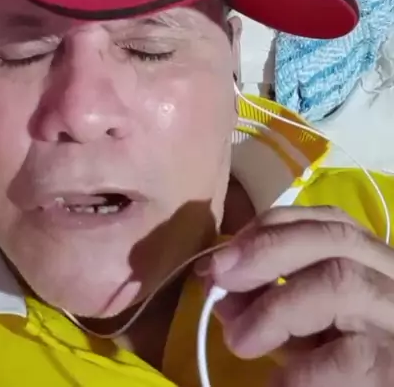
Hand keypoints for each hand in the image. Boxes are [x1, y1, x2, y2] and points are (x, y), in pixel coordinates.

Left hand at [196, 206, 393, 385]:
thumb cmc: (339, 366)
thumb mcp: (303, 322)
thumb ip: (268, 295)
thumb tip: (214, 277)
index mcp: (373, 259)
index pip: (328, 220)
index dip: (270, 229)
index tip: (224, 257)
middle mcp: (393, 277)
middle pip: (337, 238)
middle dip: (268, 249)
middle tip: (220, 281)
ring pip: (344, 283)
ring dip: (277, 307)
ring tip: (240, 342)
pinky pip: (350, 357)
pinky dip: (303, 369)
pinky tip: (278, 383)